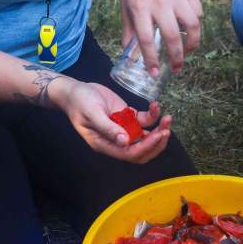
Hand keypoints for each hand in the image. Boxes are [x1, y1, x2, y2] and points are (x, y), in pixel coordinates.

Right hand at [54, 80, 171, 163]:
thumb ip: (108, 128)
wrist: (75, 90)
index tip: (158, 135)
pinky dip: (152, 115)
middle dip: (156, 143)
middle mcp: (116, 140)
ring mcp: (123, 128)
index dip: (146, 147)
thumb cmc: (79, 102)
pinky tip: (155, 105)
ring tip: (167, 118)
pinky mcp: (126, 117)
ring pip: (145, 136)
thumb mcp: (92, 113)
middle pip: (141, 150)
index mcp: (105, 144)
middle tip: (166, 130)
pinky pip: (143, 121)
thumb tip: (124, 142)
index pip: (130, 153)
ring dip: (158, 130)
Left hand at [119, 0, 202, 73]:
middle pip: (172, 35)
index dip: (151, 59)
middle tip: (177, 69)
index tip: (154, 73)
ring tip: (188, 52)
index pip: (146, 39)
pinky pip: (198, 13)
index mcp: (140, 6)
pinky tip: (190, 31)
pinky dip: (196, 25)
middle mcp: (159, 2)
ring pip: (192, 25)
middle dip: (176, 57)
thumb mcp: (125, 5)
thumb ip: (129, 31)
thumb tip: (130, 57)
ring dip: (192, 43)